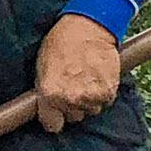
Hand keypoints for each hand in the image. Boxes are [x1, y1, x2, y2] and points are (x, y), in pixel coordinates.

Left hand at [33, 14, 120, 132]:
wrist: (89, 26)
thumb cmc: (62, 41)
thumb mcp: (42, 66)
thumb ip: (45, 90)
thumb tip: (45, 106)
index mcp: (49, 94)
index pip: (52, 125)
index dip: (54, 118)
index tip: (56, 112)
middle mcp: (70, 99)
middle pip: (73, 117)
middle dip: (72, 105)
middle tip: (73, 85)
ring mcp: (90, 96)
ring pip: (90, 110)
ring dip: (89, 98)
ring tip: (86, 77)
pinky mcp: (108, 91)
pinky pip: (105, 101)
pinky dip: (102, 92)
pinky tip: (97, 76)